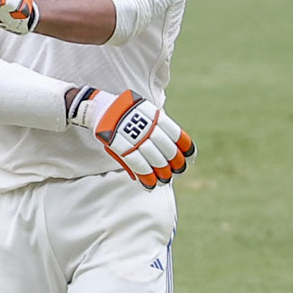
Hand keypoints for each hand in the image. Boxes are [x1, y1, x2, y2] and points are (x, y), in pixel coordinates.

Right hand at [68, 87, 194, 189]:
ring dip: (162, 172)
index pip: (176, 134)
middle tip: (179, 170)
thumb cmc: (128, 114)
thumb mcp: (146, 113)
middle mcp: (147, 126)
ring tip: (165, 180)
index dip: (185, 147)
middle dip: (175, 162)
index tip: (190, 157)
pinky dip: (146, 176)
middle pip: (167, 149)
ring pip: (155, 159)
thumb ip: (158, 128)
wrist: (103, 109)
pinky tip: (150, 184)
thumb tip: (175, 149)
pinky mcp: (122, 146)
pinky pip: (138, 165)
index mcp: (155, 116)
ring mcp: (135, 137)